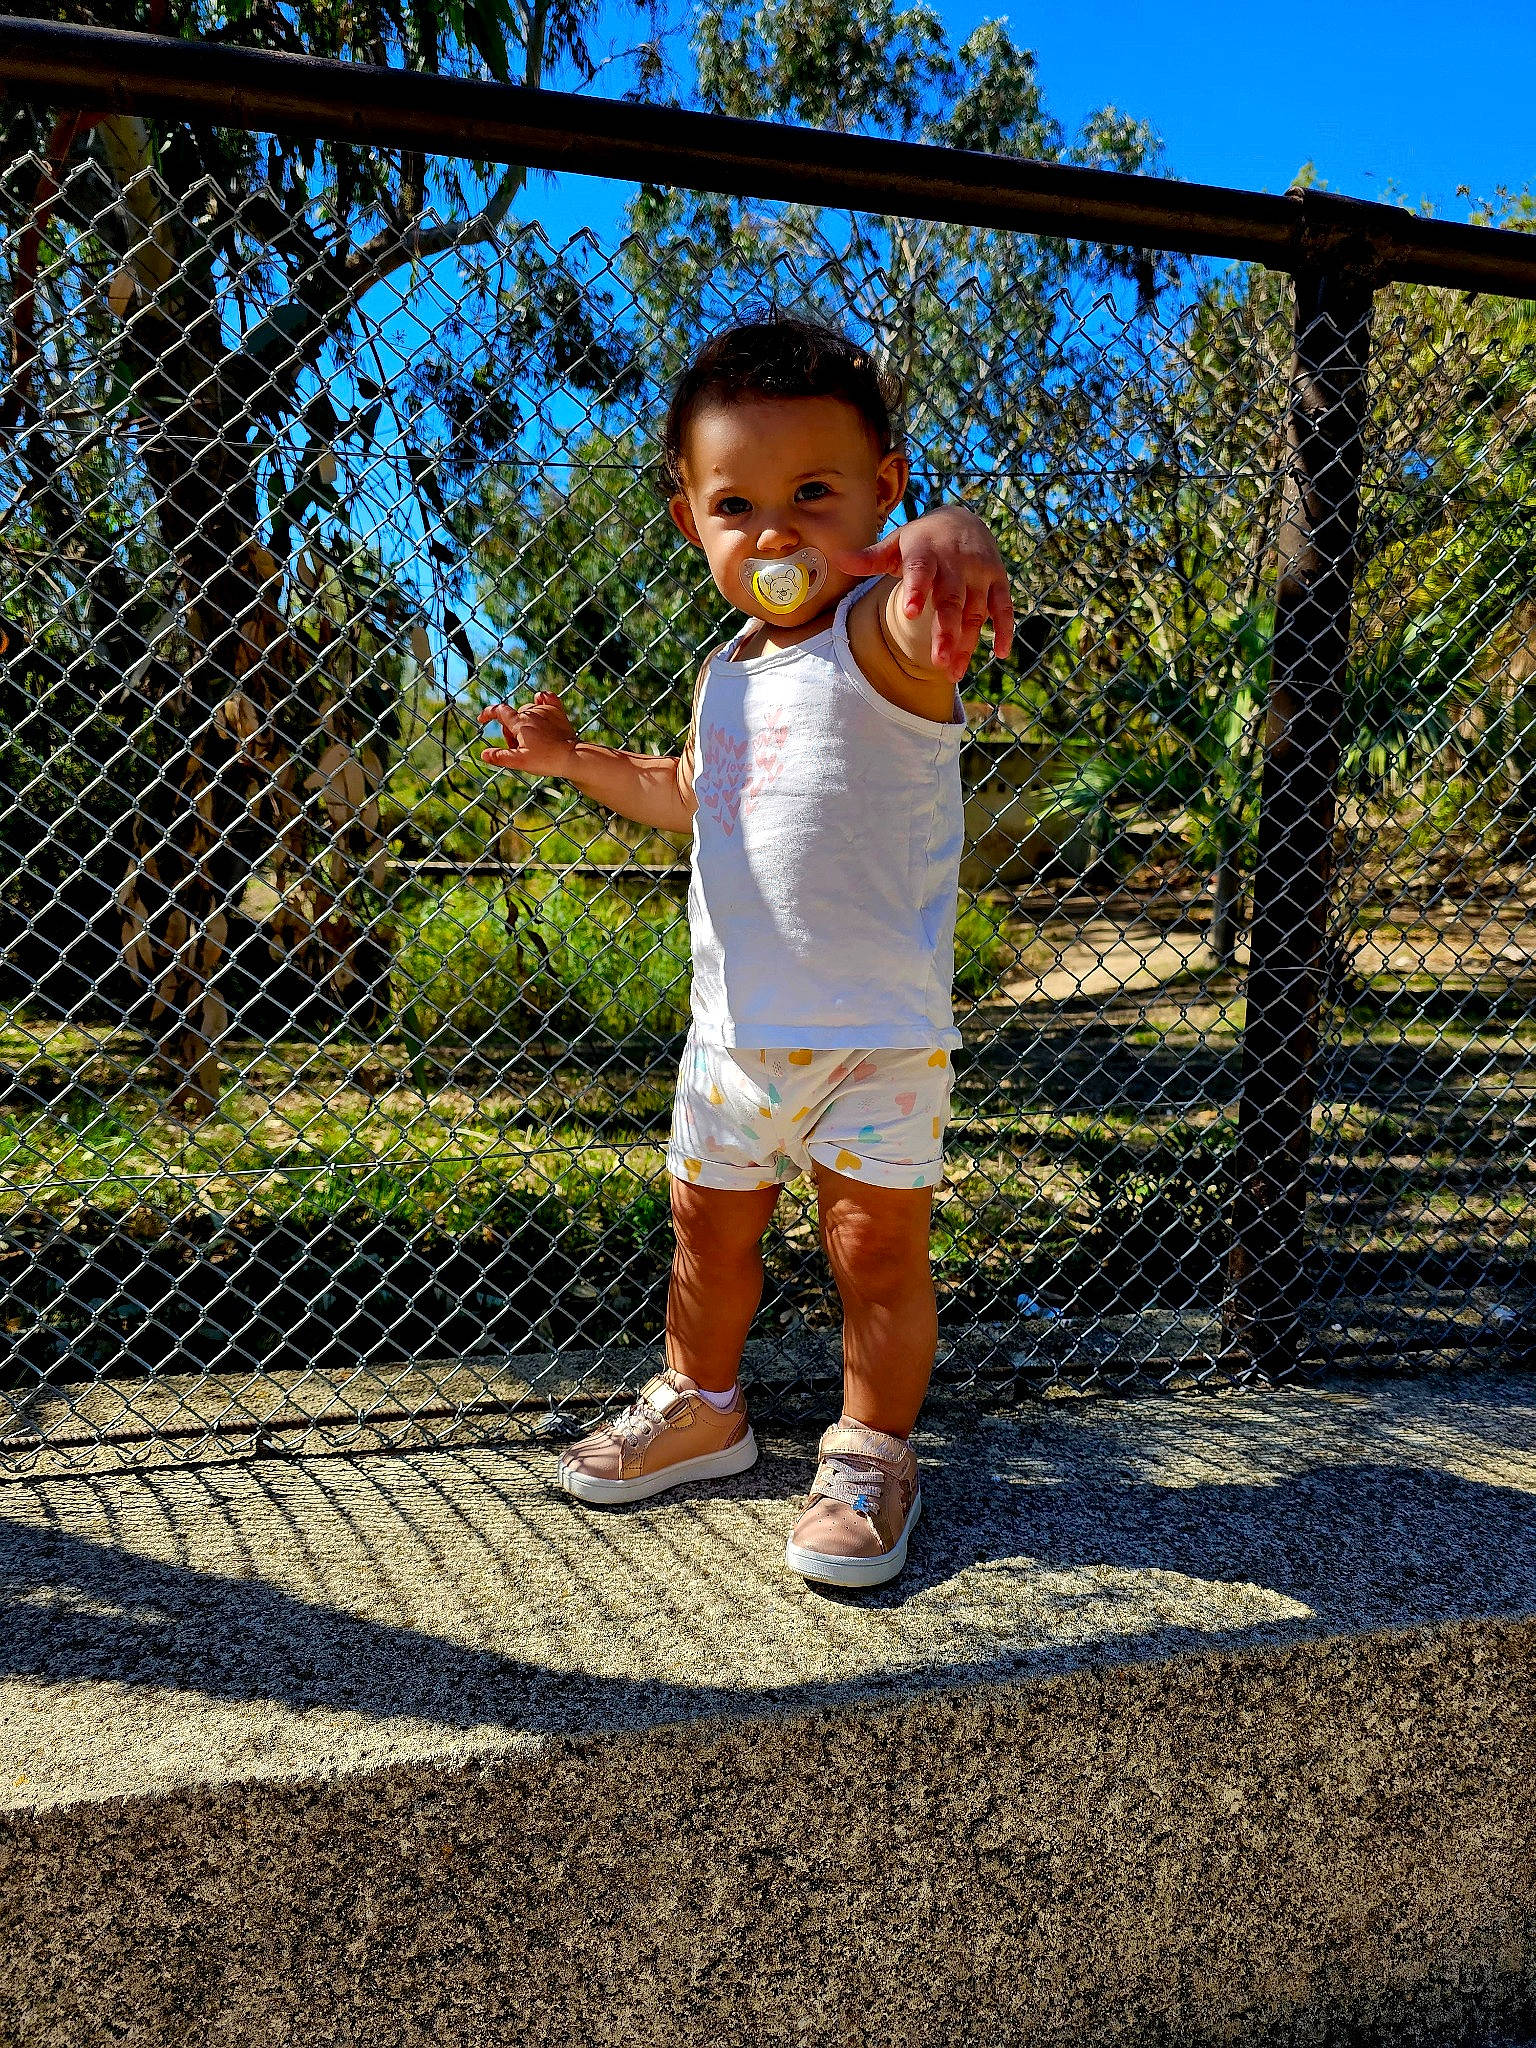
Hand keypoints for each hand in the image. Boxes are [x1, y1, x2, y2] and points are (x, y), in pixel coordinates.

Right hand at [478, 691, 578, 776]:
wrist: (572, 756)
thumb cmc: (546, 760)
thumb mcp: (520, 761)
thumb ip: (501, 756)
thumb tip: (484, 754)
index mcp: (520, 723)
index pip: (499, 711)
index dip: (487, 714)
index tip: (482, 719)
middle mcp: (531, 712)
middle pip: (512, 716)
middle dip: (510, 730)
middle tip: (517, 748)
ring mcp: (545, 710)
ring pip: (527, 711)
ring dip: (524, 722)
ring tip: (530, 740)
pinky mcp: (557, 712)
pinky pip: (547, 698)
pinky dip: (540, 701)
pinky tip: (539, 705)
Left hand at [835, 505, 1014, 683]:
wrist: (962, 518)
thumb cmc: (920, 540)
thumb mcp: (894, 544)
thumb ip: (869, 558)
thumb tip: (835, 558)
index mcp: (925, 553)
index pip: (919, 571)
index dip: (916, 590)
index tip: (909, 612)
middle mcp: (955, 562)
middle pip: (951, 600)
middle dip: (946, 631)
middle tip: (938, 661)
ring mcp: (979, 572)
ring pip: (975, 611)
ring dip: (967, 642)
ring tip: (953, 672)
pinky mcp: (998, 581)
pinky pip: (1003, 607)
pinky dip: (1004, 629)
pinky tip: (1000, 654)